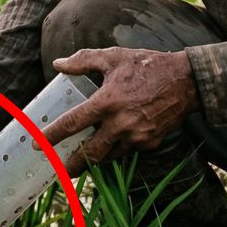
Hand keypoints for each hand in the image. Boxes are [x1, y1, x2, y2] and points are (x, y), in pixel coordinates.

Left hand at [43, 48, 198, 172]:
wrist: (188, 81)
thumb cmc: (148, 65)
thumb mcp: (113, 57)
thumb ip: (83, 61)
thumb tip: (58, 64)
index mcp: (107, 102)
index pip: (72, 124)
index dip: (52, 137)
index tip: (38, 145)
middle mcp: (120, 124)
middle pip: (89, 153)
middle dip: (71, 165)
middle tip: (59, 169)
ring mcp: (136, 137)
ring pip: (108, 156)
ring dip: (93, 160)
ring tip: (82, 160)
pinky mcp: (150, 143)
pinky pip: (126, 151)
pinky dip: (115, 150)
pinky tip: (109, 146)